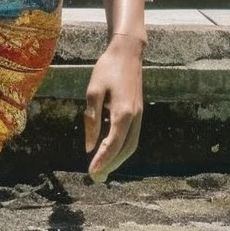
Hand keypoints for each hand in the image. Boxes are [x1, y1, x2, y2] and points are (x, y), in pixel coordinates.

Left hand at [84, 34, 143, 182]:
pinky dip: (122, 148)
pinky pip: (132, 136)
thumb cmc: (107, 68)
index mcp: (123, 112)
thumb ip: (91, 119)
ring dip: (118, 160)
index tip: (91, 173)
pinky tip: (111, 151)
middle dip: (111, 165)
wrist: (127, 52)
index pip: (113, 143)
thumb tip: (89, 146)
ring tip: (103, 170)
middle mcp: (135, 116)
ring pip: (131, 145)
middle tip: (95, 178)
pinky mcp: (139, 111)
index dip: (103, 160)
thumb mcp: (93, 91)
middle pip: (125, 149)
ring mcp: (139, 115)